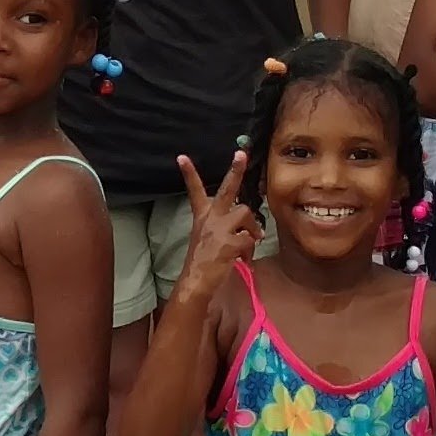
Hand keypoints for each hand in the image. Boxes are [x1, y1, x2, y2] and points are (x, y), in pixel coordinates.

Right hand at [173, 153, 260, 280]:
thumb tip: (251, 230)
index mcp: (202, 216)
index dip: (189, 173)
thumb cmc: (202, 261)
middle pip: (227, 189)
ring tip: (251, 241)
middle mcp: (210, 218)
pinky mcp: (230, 242)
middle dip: (235, 170)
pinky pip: (249, 240)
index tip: (182, 157)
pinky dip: (249, 251)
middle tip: (241, 154)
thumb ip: (223, 227)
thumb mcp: (205, 237)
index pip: (195, 190)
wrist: (196, 281)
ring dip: (253, 228)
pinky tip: (243, 261)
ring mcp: (220, 229)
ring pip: (246, 214)